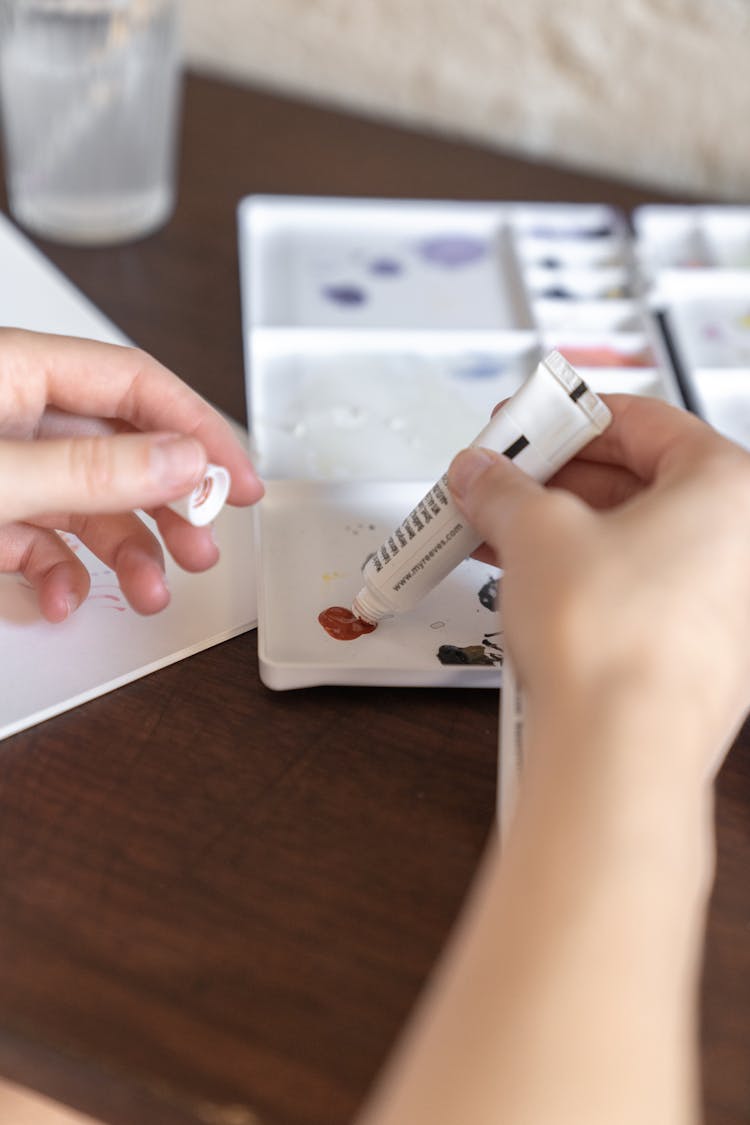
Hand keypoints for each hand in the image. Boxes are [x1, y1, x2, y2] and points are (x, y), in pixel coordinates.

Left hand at [0, 328, 263, 620]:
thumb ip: (88, 471)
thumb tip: (183, 462)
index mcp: (17, 371)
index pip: (135, 382)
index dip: (197, 429)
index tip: (236, 482)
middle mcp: (13, 414)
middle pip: (120, 450)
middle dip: (168, 505)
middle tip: (202, 545)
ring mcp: (2, 466)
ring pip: (86, 503)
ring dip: (126, 551)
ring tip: (151, 590)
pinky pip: (40, 540)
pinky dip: (59, 574)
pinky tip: (63, 597)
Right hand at [447, 394, 749, 781]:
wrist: (622, 751)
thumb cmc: (617, 645)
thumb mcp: (537, 531)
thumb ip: (504, 489)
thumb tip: (486, 476)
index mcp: (730, 488)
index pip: (642, 421)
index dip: (568, 417)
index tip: (524, 425)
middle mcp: (740, 544)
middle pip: (636, 483)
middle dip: (555, 479)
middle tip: (500, 480)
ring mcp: (720, 604)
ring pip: (629, 541)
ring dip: (557, 529)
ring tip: (496, 529)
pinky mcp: (690, 653)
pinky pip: (630, 589)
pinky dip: (578, 576)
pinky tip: (525, 578)